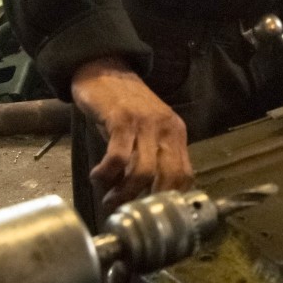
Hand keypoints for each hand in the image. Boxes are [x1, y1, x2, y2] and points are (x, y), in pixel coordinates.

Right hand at [70, 57, 193, 208]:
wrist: (105, 68)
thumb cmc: (123, 105)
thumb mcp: (146, 130)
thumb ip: (152, 156)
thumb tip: (148, 194)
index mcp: (176, 133)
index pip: (185, 175)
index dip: (170, 199)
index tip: (151, 214)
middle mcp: (166, 128)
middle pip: (170, 177)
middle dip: (149, 202)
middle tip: (128, 212)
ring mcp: (145, 123)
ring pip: (144, 172)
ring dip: (124, 193)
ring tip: (109, 199)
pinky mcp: (121, 119)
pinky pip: (118, 157)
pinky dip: (106, 174)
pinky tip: (97, 176)